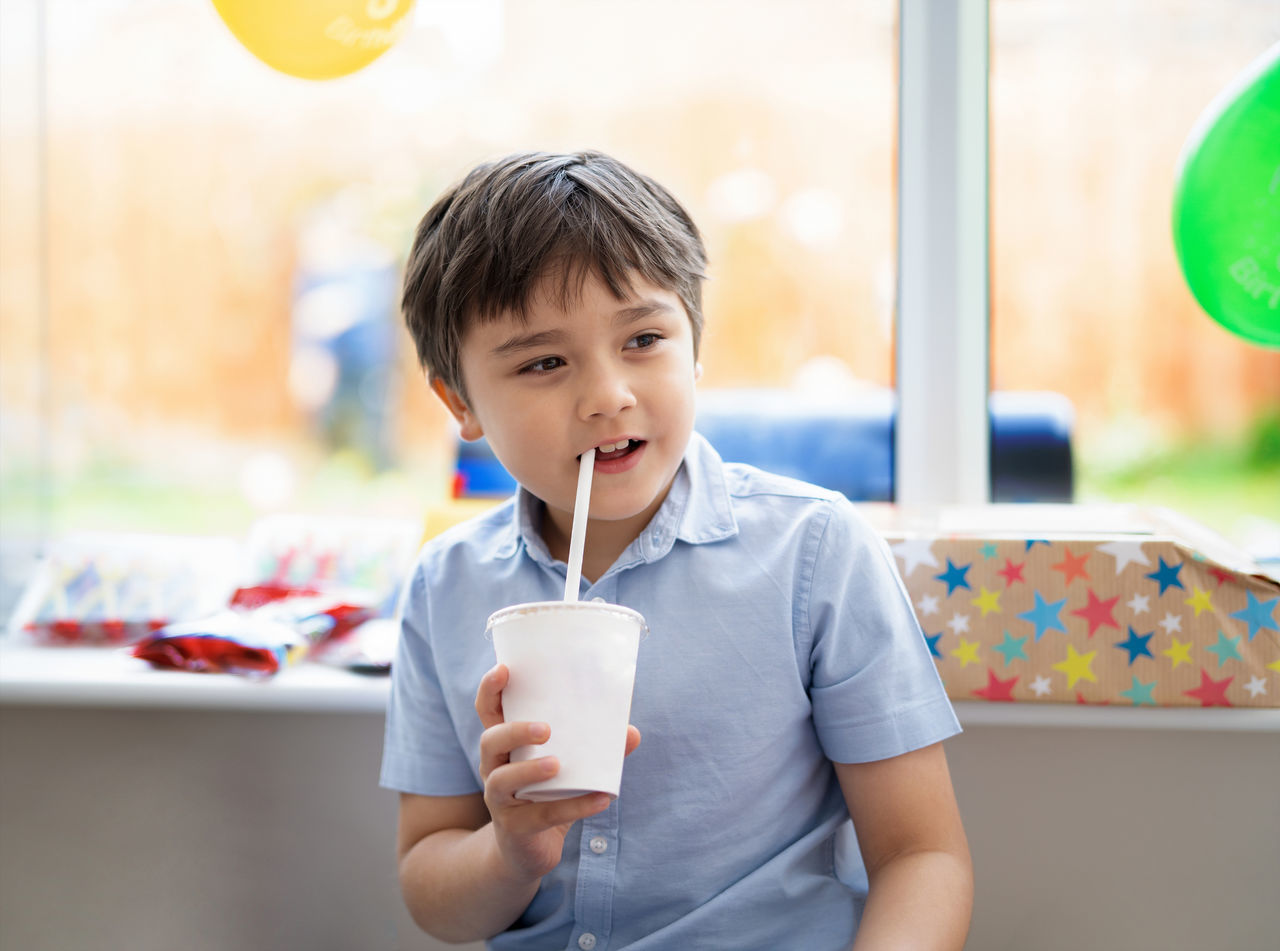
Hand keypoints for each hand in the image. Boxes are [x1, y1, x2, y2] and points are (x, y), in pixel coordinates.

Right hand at [475, 664, 640, 881]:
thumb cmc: (545, 797)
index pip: (488, 712)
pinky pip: (541, 816)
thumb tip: (632, 732)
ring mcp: (500, 801)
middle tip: (546, 728)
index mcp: (504, 747)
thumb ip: (595, 750)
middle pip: (490, 741)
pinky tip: (601, 799)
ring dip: (530, 770)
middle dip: (514, 730)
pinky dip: (574, 808)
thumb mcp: (567, 770)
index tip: (505, 670)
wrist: (526, 853)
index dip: (491, 690)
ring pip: (502, 781)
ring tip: (557, 764)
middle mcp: (495, 769)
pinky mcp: (515, 829)